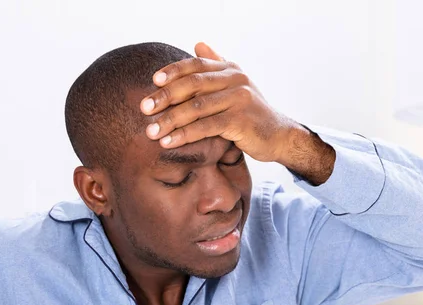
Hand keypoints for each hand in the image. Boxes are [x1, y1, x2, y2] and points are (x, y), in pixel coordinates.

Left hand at [140, 42, 306, 163]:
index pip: (196, 65)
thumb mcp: (235, 86)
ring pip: (196, 107)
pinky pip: (206, 127)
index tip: (152, 81)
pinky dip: (184, 135)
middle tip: (144, 108)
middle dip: (165, 96)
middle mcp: (236, 79)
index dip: (173, 71)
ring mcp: (239, 99)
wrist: (279, 136)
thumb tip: (198, 44)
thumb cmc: (251, 113)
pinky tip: (168, 142)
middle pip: (193, 84)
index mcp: (230, 69)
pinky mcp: (241, 120)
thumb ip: (217, 66)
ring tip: (151, 131)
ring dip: (170, 120)